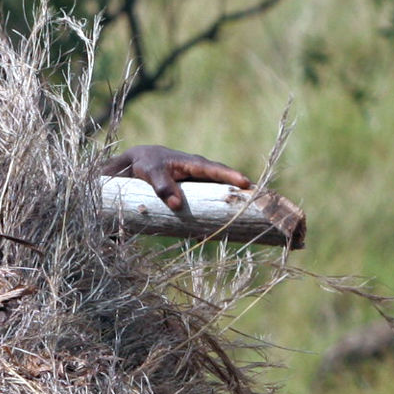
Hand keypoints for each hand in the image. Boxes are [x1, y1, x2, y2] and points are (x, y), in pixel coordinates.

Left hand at [95, 144, 253, 212]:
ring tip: (245, 219)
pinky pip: (206, 203)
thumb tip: (177, 206)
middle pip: (223, 183)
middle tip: (258, 202)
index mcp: (193, 164)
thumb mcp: (151, 173)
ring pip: (217, 194)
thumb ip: (163, 187)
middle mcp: (200, 173)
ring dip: (229, 205)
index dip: (231, 177)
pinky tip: (218, 228)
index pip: (216, 171)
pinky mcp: (192, 195)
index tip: (246, 184)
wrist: (136, 165)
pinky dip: (213, 213)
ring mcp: (197, 184)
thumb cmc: (146, 165)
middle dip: (240, 192)